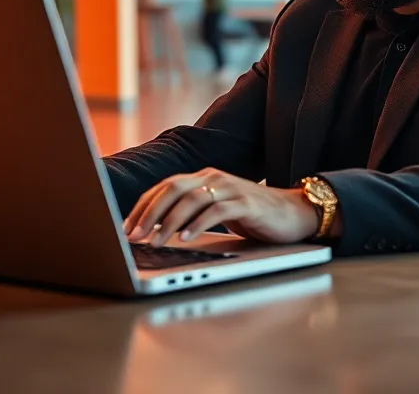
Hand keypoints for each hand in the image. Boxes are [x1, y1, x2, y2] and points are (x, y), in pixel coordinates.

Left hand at [123, 169, 318, 245]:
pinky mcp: (246, 203)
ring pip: (191, 200)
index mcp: (201, 178)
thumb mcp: (215, 211)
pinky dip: (198, 225)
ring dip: (170, 222)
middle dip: (149, 213)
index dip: (142, 207)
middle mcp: (213, 178)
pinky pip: (217, 211)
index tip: (126, 227)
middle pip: (172, 189)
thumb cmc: (250, 215)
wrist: (293, 212)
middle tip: (133, 235)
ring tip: (156, 241)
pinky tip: (186, 239)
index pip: (163, 188)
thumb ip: (190, 213)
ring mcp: (230, 188)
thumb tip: (152, 230)